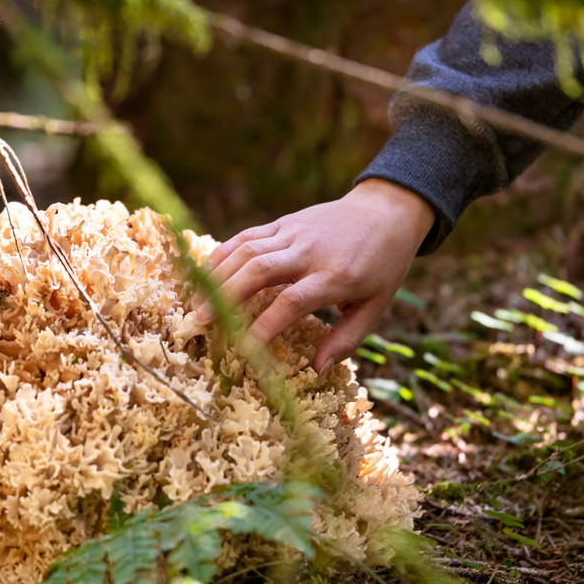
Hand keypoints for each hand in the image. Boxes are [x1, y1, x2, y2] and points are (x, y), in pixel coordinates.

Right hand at [194, 179, 434, 373]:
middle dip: (227, 296)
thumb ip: (347, 339)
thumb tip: (317, 370)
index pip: (292, 301)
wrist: (387, 213)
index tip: (243, 349)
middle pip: (260, 270)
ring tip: (196, 303)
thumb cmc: (382, 267)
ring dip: (218, 276)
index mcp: (336, 276)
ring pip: (248, 250)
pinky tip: (204, 272)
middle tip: (202, 322)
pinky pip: (248, 235)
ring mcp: (294, 233)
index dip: (265, 325)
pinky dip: (223, 252)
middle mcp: (311, 252)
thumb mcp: (375, 306)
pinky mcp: (284, 222)